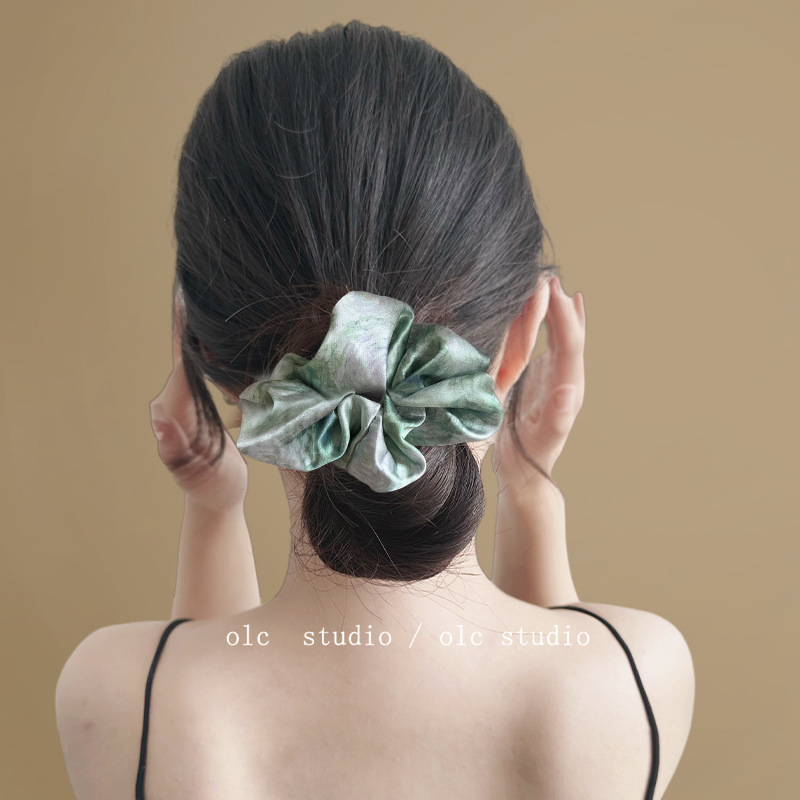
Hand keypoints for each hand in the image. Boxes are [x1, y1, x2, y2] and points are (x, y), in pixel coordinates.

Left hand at [148, 290, 247, 511]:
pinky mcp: (199, 404)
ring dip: (198, 328)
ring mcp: (186, 401)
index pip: (181, 360)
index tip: (184, 295)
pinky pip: (203, 368)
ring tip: (203, 294)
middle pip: (184, 350)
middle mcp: (175, 400)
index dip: (184, 329)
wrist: (218, 501)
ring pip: (193, 357)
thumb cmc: (210, 490)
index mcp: (175, 409)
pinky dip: (207, 346)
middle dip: (189, 317)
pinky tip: (214, 331)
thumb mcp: (195, 474)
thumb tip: (157, 420)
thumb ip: (174, 449)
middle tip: (196, 277)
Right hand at [492, 275, 585, 488]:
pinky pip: (552, 345)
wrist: (526, 473)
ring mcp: (555, 377)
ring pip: (563, 336)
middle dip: (562, 304)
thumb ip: (558, 416)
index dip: (561, 314)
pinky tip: (553, 313)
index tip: (549, 287)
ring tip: (553, 283)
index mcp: (567, 388)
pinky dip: (555, 325)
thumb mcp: (541, 439)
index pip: (568, 342)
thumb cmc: (530, 458)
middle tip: (548, 275)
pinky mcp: (543, 379)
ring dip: (559, 310)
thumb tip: (569, 391)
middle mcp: (566, 378)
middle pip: (569, 334)